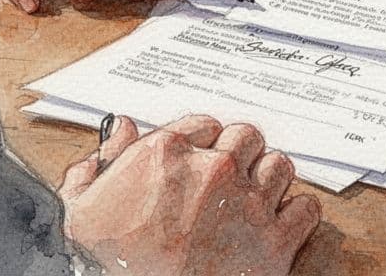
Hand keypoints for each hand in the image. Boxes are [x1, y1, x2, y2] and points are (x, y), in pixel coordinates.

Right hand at [59, 116, 321, 275]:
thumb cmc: (108, 265)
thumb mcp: (81, 212)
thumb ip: (98, 163)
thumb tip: (119, 129)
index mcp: (166, 154)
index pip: (205, 124)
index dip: (205, 142)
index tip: (201, 159)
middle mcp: (213, 169)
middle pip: (247, 137)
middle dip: (241, 155)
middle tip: (230, 178)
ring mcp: (247, 203)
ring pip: (280, 166)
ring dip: (270, 180)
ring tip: (254, 199)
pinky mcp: (273, 240)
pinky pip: (305, 208)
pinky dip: (297, 215)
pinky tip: (279, 224)